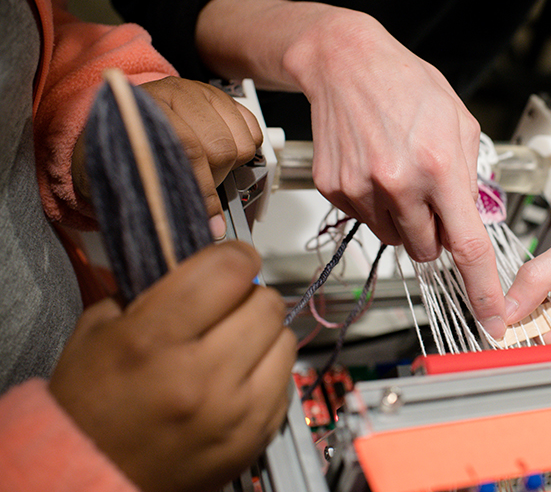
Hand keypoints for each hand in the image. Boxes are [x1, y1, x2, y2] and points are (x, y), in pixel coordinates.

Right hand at [49, 241, 296, 491]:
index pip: (231, 269)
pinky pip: (285, 381)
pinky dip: (266, 372)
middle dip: (248, 296)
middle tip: (225, 307)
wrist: (90, 478)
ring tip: (232, 345)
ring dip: (262, 334)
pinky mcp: (255, 437)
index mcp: (155, 340)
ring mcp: (235, 412)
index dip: (234, 256)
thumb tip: (203, 261)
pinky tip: (236, 380)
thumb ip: (152, 287)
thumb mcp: (99, 329)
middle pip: (267, 301)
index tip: (229, 261)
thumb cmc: (89, 404)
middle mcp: (203, 376)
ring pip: (284, 338)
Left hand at [140, 77, 263, 227]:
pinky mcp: (221, 98)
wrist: (122, 121)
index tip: (210, 218)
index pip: (189, 150)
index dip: (203, 190)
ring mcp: (201, 93)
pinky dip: (245, 148)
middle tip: (200, 186)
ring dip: (230, 164)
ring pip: (241, 142)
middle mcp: (176, 95)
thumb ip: (157, 195)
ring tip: (208, 167)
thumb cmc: (125, 147)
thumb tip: (200, 225)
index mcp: (147, 109)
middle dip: (215, 177)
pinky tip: (223, 152)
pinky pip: (253, 130)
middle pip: (220, 147)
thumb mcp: (127, 172)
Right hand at [284, 7, 507, 337]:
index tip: (491, 320)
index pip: (467, 246)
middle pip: (429, 250)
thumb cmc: (407, 84)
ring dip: (405, 220)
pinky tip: (376, 170)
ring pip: (396, 239)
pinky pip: (366, 221)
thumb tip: (469, 220)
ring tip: (401, 174)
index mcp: (439, 166)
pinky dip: (377, 206)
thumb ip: (470, 176)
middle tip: (431, 196)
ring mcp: (362, 189)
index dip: (482, 290)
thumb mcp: (460, 122)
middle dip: (437, 235)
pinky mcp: (336, 190)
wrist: (346, 62)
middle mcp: (399, 183)